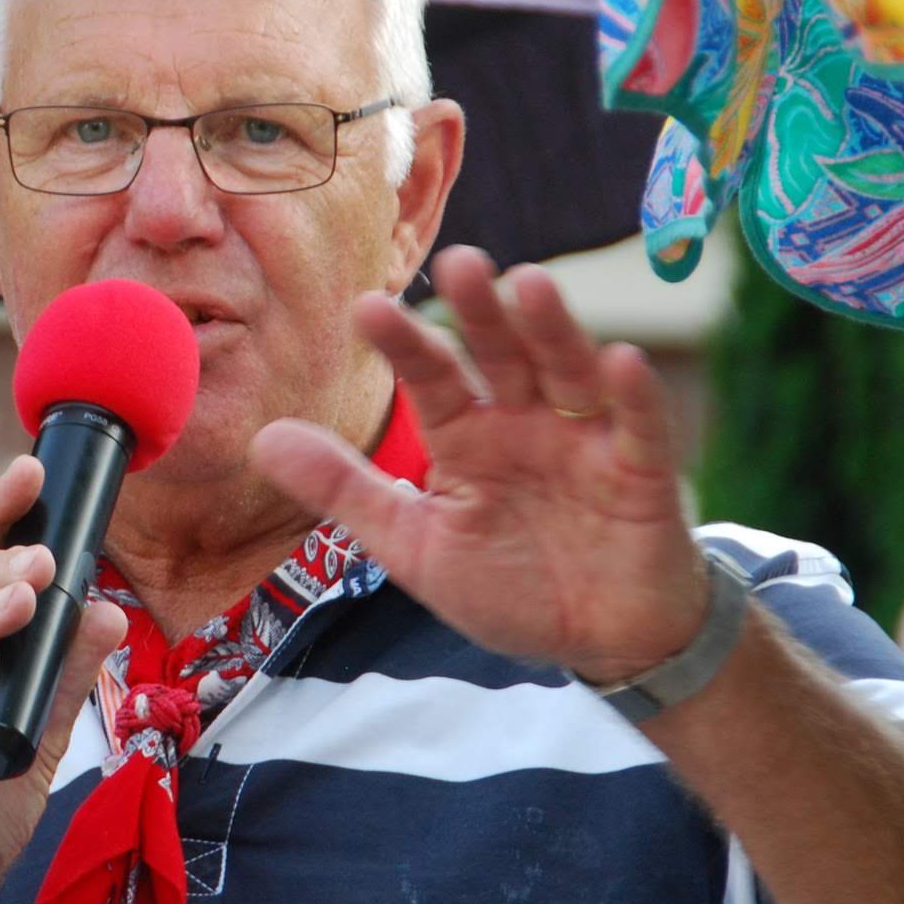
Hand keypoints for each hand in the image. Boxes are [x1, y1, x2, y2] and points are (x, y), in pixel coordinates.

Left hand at [248, 246, 708, 681]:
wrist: (602, 643)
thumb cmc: (511, 586)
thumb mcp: (415, 546)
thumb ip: (345, 491)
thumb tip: (261, 439)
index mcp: (468, 437)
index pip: (431, 378)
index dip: (404, 344)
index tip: (367, 308)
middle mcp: (525, 423)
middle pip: (502, 355)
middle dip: (481, 311)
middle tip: (459, 261)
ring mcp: (586, 443)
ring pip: (567, 373)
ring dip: (553, 329)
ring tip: (529, 283)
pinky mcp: (642, 476)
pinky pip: (639, 431)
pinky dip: (632, 398)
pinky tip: (621, 360)